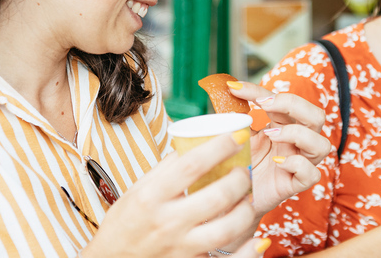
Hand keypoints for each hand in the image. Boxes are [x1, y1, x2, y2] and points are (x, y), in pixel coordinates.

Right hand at [84, 131, 266, 257]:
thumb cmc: (124, 223)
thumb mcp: (137, 190)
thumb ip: (165, 170)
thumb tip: (192, 146)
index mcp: (151, 196)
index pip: (192, 164)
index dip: (220, 147)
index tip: (238, 135)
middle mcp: (167, 222)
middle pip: (217, 196)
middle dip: (240, 179)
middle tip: (245, 170)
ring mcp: (180, 247)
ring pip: (227, 229)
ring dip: (245, 210)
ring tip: (246, 199)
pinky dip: (248, 253)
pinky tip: (256, 241)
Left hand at [227, 80, 330, 215]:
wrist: (232, 196)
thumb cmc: (238, 163)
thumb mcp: (236, 134)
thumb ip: (236, 115)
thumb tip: (225, 90)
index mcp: (283, 126)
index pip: (282, 100)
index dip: (259, 90)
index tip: (234, 88)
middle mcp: (296, 143)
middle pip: (316, 116)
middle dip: (293, 104)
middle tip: (264, 105)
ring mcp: (298, 163)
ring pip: (322, 144)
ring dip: (297, 133)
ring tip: (271, 135)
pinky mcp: (295, 185)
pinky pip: (311, 174)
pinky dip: (297, 164)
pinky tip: (277, 162)